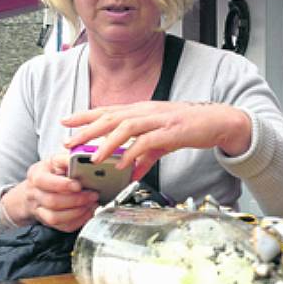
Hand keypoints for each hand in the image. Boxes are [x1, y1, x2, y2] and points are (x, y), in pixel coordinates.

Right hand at [1, 154, 99, 231]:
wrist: (37, 189)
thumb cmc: (50, 173)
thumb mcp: (56, 161)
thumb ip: (67, 159)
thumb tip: (84, 157)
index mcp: (36, 175)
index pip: (44, 181)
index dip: (63, 185)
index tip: (79, 185)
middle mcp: (35, 193)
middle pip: (52, 201)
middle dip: (76, 199)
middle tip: (93, 195)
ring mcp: (39, 209)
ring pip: (55, 217)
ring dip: (77, 212)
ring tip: (92, 204)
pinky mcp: (48, 221)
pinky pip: (62, 226)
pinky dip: (78, 221)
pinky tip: (88, 212)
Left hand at [62, 101, 251, 179]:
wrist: (216, 122)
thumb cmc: (188, 128)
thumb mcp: (162, 142)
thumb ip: (144, 157)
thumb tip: (129, 173)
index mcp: (142, 110)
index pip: (108, 110)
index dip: (85, 115)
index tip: (66, 121)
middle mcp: (147, 111)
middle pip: (110, 117)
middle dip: (87, 130)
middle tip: (69, 142)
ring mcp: (158, 119)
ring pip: (125, 127)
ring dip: (107, 143)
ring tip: (93, 159)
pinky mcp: (171, 131)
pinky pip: (147, 142)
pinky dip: (133, 153)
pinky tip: (123, 165)